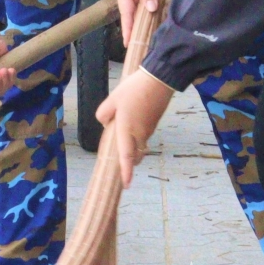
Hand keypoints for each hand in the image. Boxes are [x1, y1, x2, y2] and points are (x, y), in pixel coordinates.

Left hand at [95, 68, 173, 185]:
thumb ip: (104, 114)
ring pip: (140, 145)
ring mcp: (149, 129)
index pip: (126, 156)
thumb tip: (106, 124)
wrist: (159, 80)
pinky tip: (129, 124)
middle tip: (120, 161)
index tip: (126, 185)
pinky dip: (137, 137)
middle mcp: (140, 133)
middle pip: (134, 154)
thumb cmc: (133, 90)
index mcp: (127, 129)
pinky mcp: (154, 122)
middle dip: (128, 161)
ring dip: (132, 147)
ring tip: (121, 137)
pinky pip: (143, 136)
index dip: (126, 171)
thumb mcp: (112, 99)